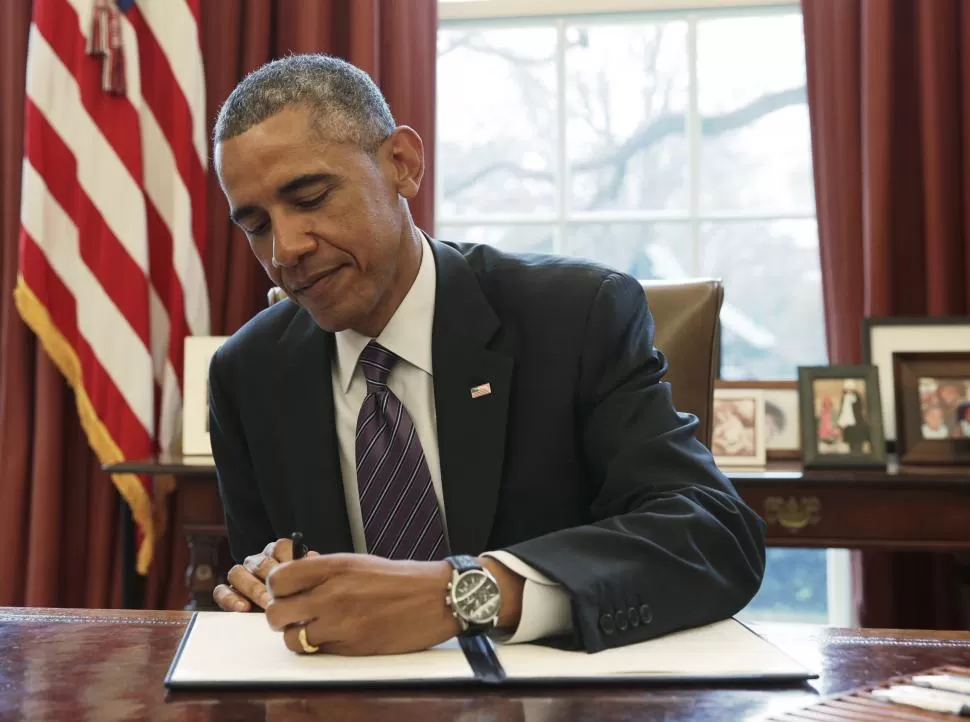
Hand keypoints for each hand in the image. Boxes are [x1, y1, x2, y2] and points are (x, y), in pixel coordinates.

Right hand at [212, 538, 318, 611]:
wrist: (290, 611)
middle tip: (279, 598)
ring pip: (237, 572)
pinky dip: (229, 598)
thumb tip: (309, 560)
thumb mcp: (309, 581)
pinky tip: (242, 609)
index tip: (293, 573)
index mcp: (279, 553)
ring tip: (266, 605)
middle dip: (269, 581)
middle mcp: (258, 561)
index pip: (280, 547)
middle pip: (258, 562)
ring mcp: (242, 575)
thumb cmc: (301, 594)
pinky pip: (221, 590)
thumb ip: (309, 570)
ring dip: (252, 589)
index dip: (286, 559)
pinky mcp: (229, 592)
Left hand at [264, 554, 456, 654]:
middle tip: (295, 614)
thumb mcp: (358, 562)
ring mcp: (340, 624)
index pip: (279, 580)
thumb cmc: (400, 579)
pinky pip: (318, 651)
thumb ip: (324, 573)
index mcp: (335, 567)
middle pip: (276, 613)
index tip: (285, 592)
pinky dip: (321, 646)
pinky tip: (338, 636)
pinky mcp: (351, 648)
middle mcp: (332, 594)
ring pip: (292, 638)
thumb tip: (293, 584)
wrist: (436, 598)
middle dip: (281, 616)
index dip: (277, 588)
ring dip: (298, 635)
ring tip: (315, 628)